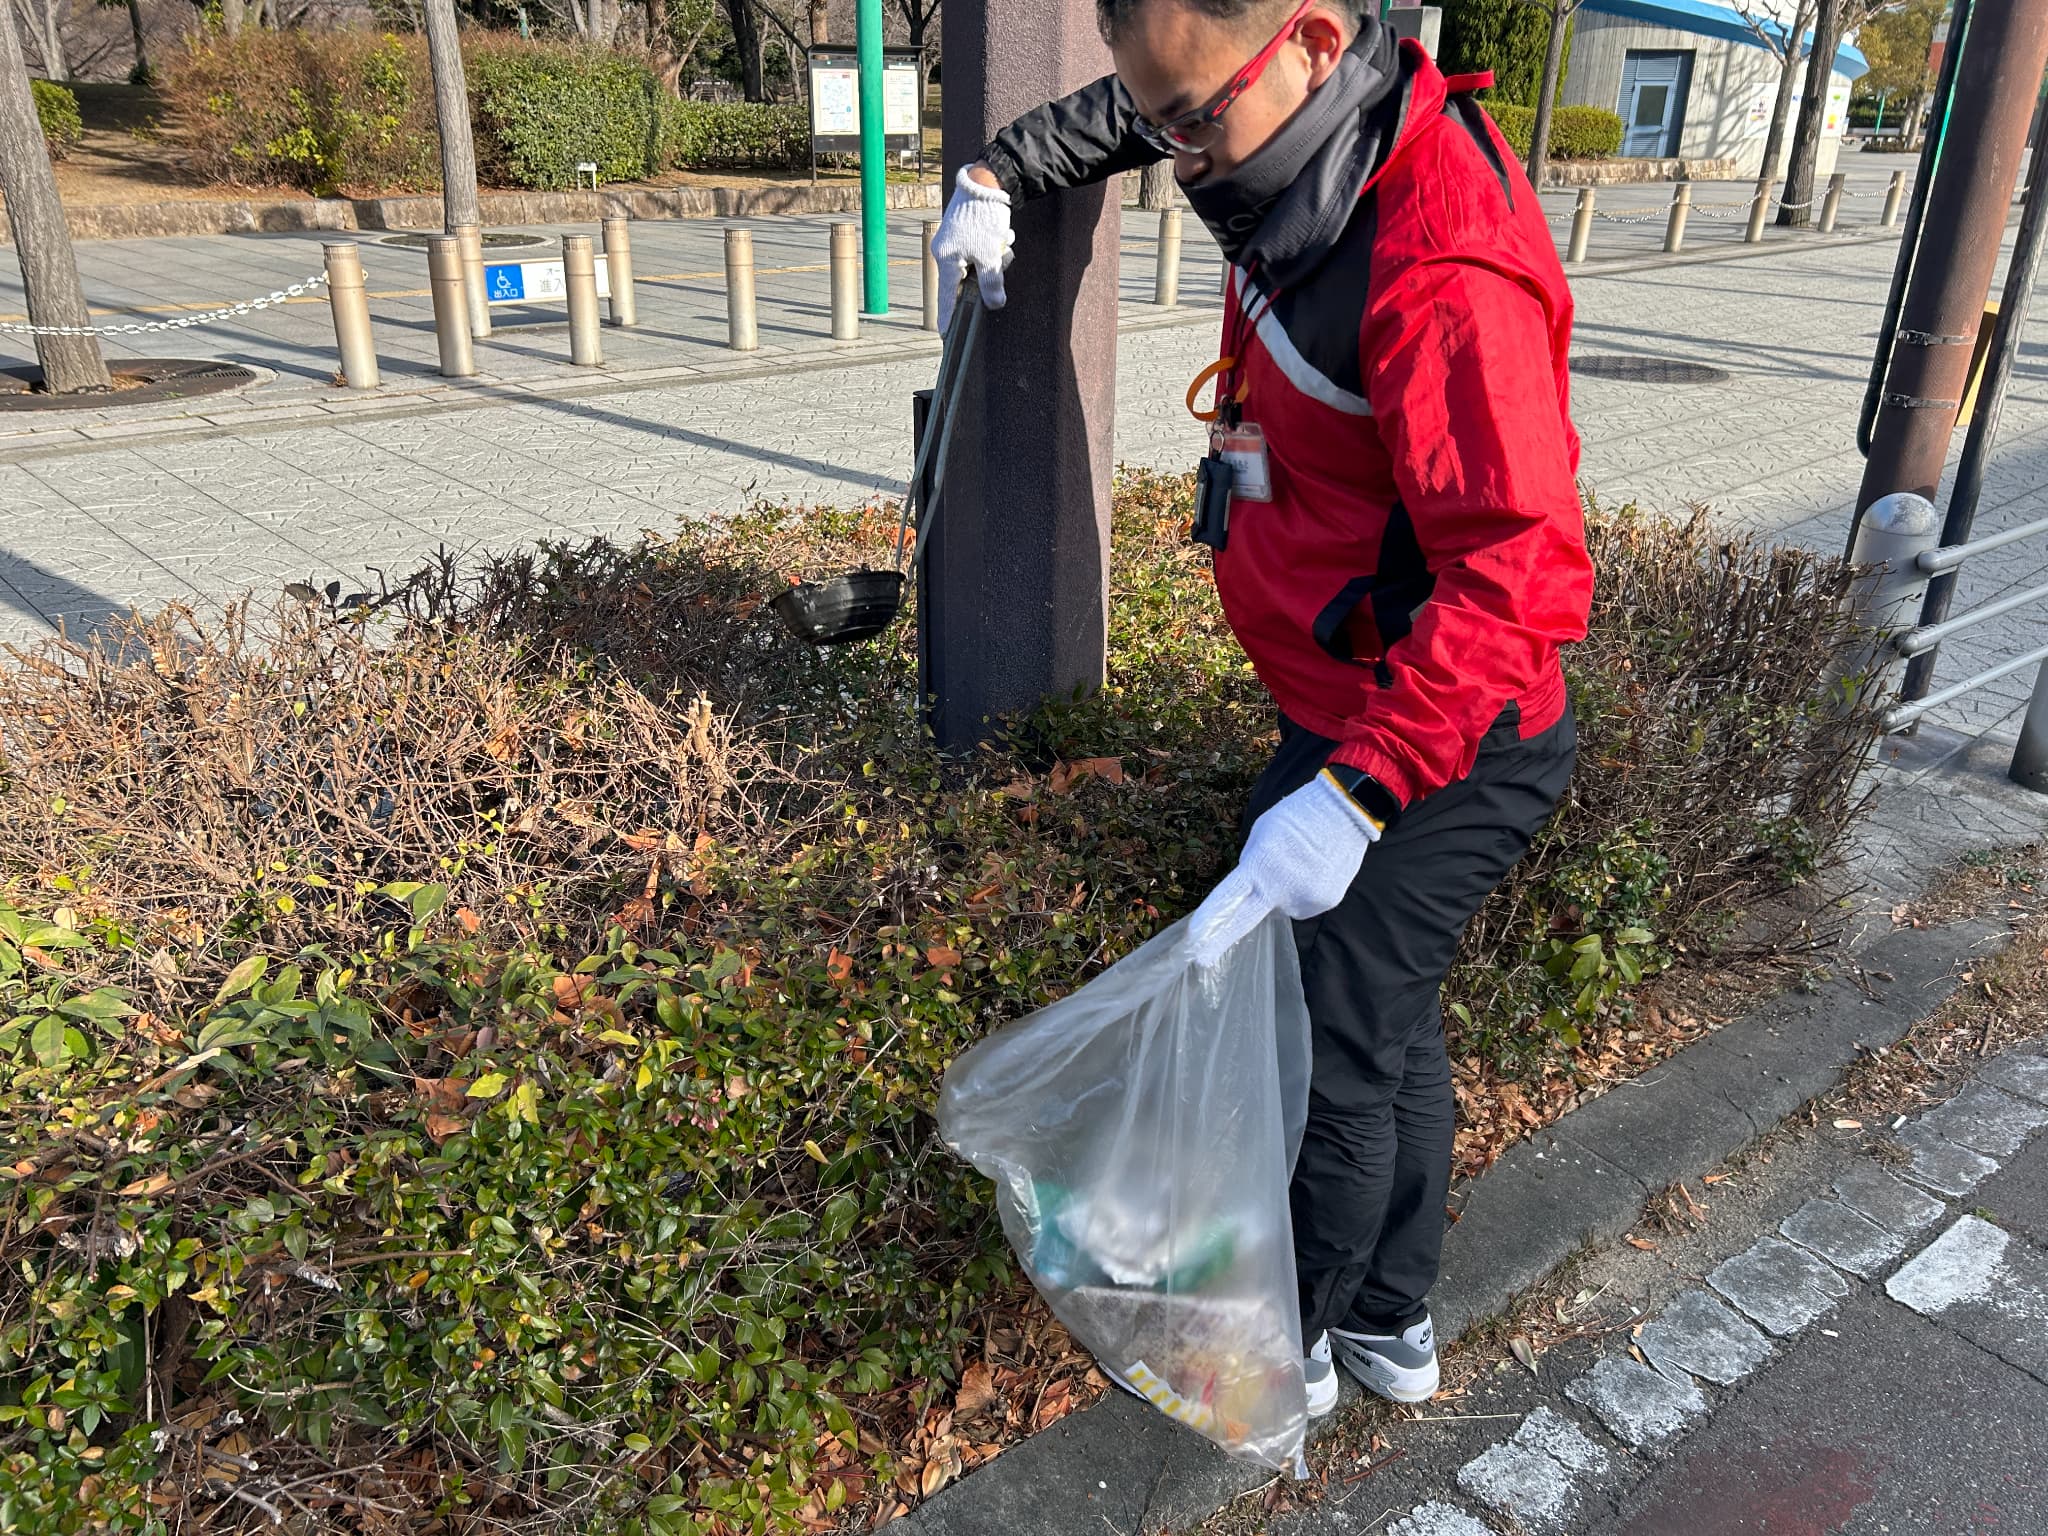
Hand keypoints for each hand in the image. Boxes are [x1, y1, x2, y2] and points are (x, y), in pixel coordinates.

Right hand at [933, 164, 1014, 330]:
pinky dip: (994, 247)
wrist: (986, 181)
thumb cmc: (984, 218)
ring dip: (995, 258)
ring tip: (1003, 240)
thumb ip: (992, 283)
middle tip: (1001, 258)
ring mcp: (953, 242)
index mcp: (947, 261)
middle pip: (968, 280)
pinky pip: (980, 250)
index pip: (946, 298)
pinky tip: (1002, 234)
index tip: (945, 335)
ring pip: (978, 264)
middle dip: (989, 273)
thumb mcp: (991, 256)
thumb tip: (995, 304)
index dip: (948, 317)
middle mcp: (945, 252)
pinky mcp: (963, 232)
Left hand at [1185, 773, 1380, 968]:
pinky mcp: (1326, 902)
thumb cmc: (1296, 815)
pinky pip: (1304, 904)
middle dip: (1222, 940)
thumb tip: (1252, 887)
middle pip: (1248, 918)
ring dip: (1283, 894)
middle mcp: (1282, 889)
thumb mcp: (1261, 833)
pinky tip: (1313, 870)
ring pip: (1282, 906)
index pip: (1230, 899)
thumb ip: (1252, 864)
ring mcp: (1306, 899)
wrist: (1346, 810)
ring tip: (1298, 865)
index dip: (1211, 922)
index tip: (1194, 944)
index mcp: (1260, 866)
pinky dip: (1304, 892)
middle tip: (1202, 960)